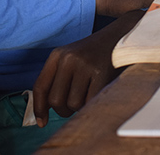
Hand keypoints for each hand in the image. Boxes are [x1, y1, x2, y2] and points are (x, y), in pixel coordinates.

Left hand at [32, 11, 143, 126]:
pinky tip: (97, 94)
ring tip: (88, 94)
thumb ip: (57, 81)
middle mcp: (68, 58)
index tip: (42, 122)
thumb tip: (43, 116)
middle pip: (55, 100)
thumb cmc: (94, 55)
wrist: (120, 36)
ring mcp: (85, 65)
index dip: (39, 108)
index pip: (40, 86)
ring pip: (73, 104)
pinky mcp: (101, 72)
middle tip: (75, 104)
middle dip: (64, 110)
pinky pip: (90, 102)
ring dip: (81, 107)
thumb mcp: (71, 60)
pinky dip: (92, 104)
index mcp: (57, 55)